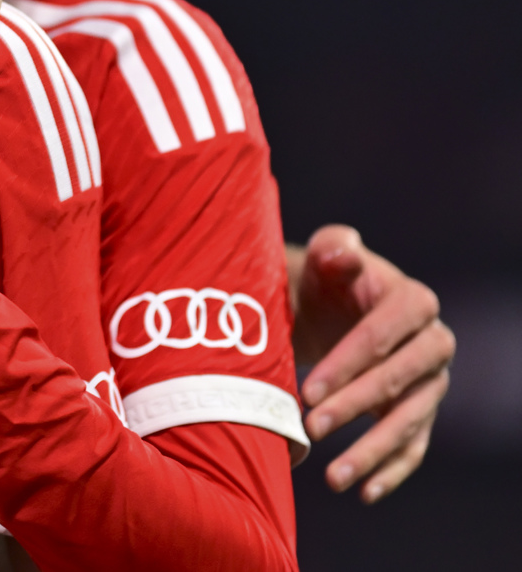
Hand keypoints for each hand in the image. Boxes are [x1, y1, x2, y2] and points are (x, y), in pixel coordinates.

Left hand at [292, 225, 452, 502]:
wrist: (328, 306)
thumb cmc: (323, 279)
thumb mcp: (322, 257)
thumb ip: (332, 248)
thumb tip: (343, 253)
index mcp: (413, 301)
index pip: (384, 335)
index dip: (349, 363)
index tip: (309, 390)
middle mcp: (432, 343)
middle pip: (399, 380)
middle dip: (356, 406)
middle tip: (312, 427)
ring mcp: (431, 381)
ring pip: (410, 421)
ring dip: (373, 451)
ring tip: (335, 478)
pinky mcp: (420, 411)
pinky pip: (414, 446)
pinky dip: (392, 471)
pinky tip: (365, 492)